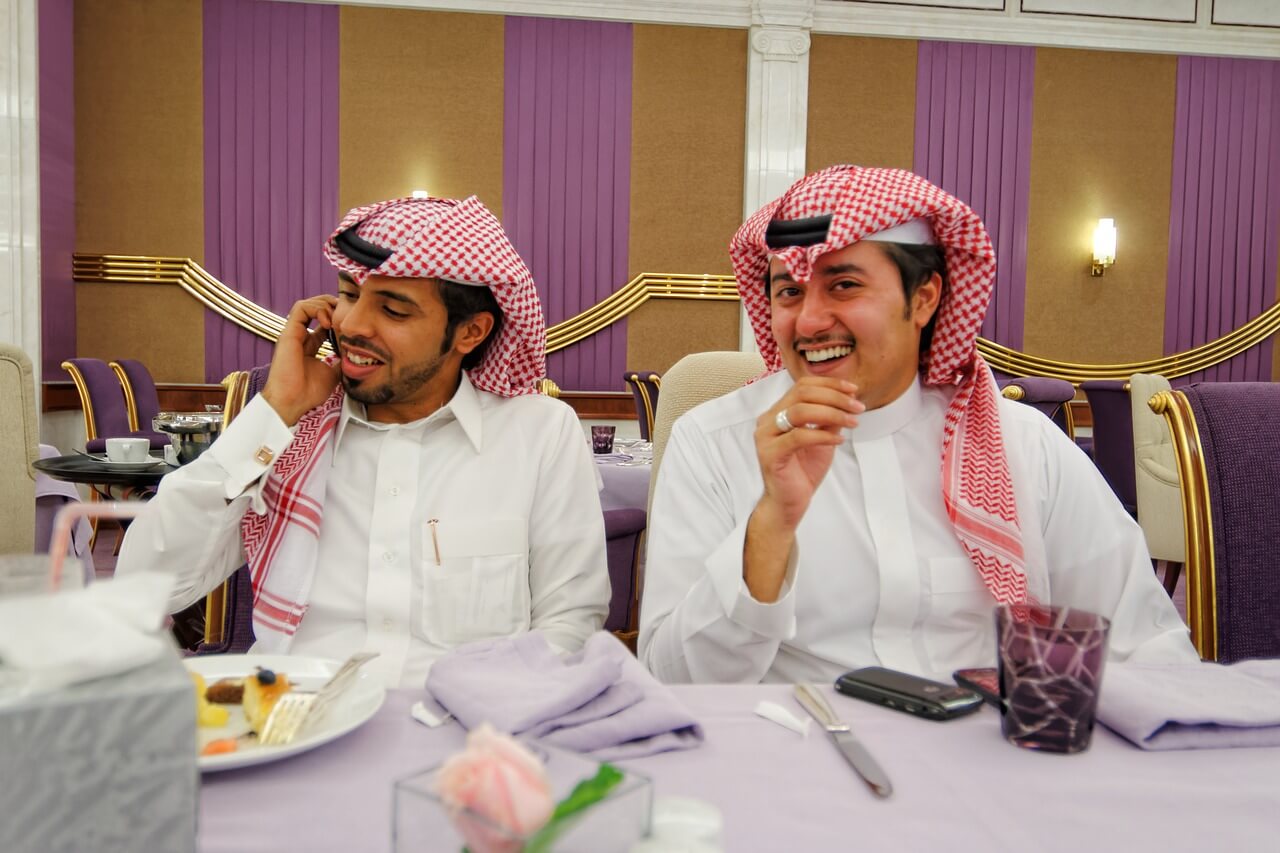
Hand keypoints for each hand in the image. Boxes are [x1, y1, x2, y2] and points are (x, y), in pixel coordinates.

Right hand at [260, 295, 340, 426]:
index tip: (352, 323)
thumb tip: (356, 355)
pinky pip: (300, 308)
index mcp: (310, 345)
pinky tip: (327, 321)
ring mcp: (294, 333)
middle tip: (347, 313)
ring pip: (307, 304)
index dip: (338, 317)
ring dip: (325, 305)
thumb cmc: (309, 392)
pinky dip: (316, 308)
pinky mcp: (288, 332)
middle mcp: (300, 336)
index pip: (324, 321)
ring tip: (337, 317)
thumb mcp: (334, 373)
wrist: (293, 400)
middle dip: (333, 306)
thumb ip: (341, 361)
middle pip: (316, 309)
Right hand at [742, 378, 862, 602]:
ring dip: (832, 413)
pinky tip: (839, 440)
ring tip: (853, 422)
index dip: (830, 384)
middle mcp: (767, 420)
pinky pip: (799, 437)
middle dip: (835, 397)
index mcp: (777, 412)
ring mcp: (765, 436)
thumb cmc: (803, 471)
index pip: (802, 385)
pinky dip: (823, 436)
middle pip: (801, 394)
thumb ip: (830, 418)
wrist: (789, 503)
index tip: (854, 390)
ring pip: (799, 412)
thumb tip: (848, 397)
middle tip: (858, 407)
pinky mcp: (769, 454)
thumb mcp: (822, 438)